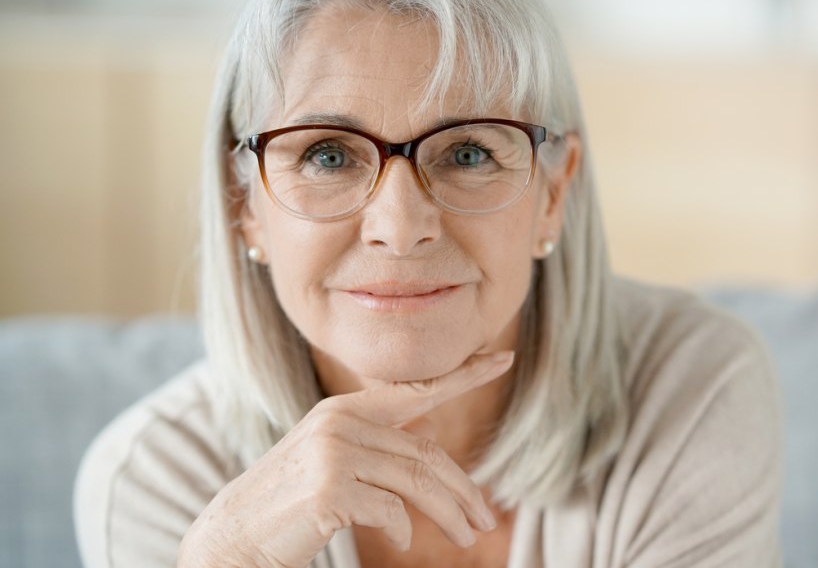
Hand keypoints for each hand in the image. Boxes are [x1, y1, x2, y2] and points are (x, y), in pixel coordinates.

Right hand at [177, 350, 514, 567]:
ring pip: (416, 482)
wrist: (232, 538)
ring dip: (449, 515)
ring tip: (469, 537)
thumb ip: (380, 445)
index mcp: (345, 410)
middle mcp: (340, 422)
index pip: (416, 390)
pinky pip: (390, 511)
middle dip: (464, 490)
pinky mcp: (330, 488)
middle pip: (426, 455)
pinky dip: (405, 531)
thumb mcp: (336, 462)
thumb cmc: (290, 502)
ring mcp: (334, 453)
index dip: (464, 375)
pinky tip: (406, 543)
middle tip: (486, 518)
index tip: (503, 358)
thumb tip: (432, 436)